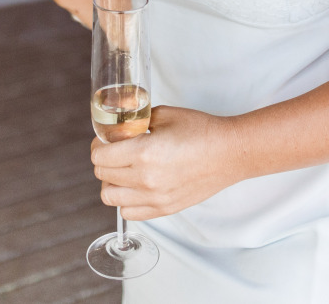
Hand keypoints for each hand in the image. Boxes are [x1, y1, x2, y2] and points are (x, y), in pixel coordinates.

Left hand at [90, 106, 242, 220]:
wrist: (230, 153)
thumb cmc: (201, 131)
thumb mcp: (164, 115)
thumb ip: (137, 122)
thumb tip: (120, 127)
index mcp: (144, 153)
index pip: (100, 157)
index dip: (98, 146)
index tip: (105, 140)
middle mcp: (146, 179)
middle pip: (102, 175)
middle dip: (103, 161)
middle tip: (114, 151)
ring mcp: (155, 198)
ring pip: (110, 198)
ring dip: (111, 182)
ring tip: (123, 171)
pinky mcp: (164, 209)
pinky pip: (129, 213)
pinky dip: (126, 201)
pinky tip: (135, 187)